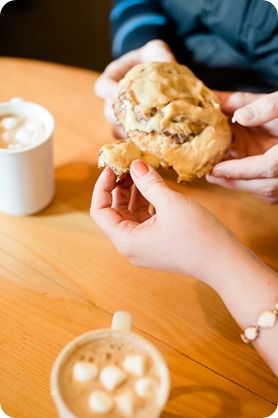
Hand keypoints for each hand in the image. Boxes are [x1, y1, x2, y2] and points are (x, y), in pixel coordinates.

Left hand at [91, 160, 239, 288]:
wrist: (224, 262)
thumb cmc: (198, 236)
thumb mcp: (171, 203)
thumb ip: (149, 183)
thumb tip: (135, 165)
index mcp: (127, 240)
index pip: (99, 211)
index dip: (102, 186)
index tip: (113, 167)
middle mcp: (132, 246)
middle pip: (114, 212)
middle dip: (119, 187)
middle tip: (128, 165)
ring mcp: (145, 246)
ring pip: (131, 215)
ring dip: (134, 193)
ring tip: (141, 171)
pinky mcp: (158, 244)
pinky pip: (145, 220)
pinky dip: (146, 203)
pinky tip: (154, 186)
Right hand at [94, 40, 175, 137]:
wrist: (164, 76)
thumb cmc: (156, 60)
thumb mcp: (157, 51)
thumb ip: (159, 53)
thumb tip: (168, 64)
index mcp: (113, 78)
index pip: (102, 86)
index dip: (108, 90)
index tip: (118, 91)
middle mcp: (114, 100)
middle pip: (109, 113)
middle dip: (122, 117)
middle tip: (137, 119)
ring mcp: (123, 117)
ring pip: (117, 130)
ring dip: (130, 133)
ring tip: (145, 135)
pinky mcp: (134, 131)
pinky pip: (130, 141)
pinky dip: (139, 143)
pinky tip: (153, 144)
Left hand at [207, 92, 277, 203]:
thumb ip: (266, 106)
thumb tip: (239, 116)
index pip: (269, 167)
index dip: (241, 170)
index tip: (216, 170)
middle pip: (266, 187)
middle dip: (235, 182)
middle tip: (209, 174)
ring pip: (268, 192)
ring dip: (241, 185)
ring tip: (216, 176)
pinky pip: (272, 192)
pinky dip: (251, 185)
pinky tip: (234, 176)